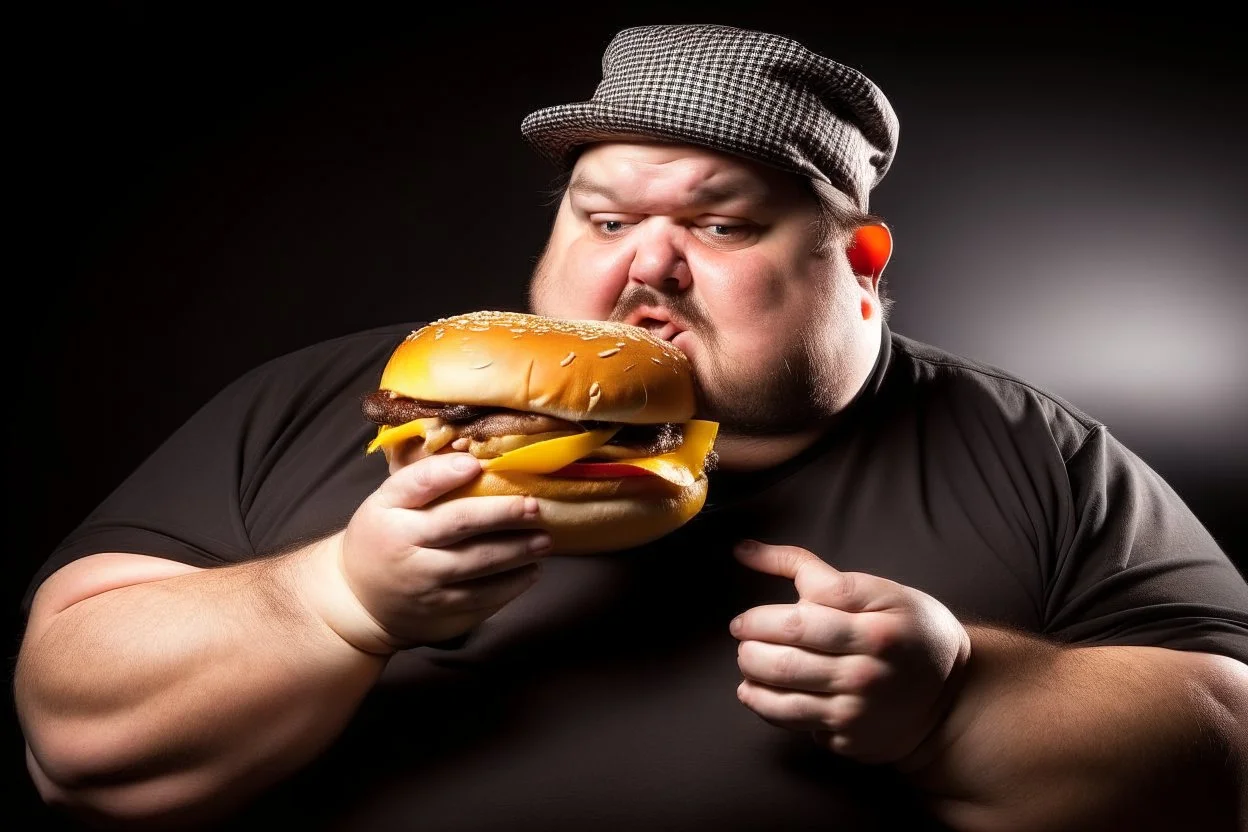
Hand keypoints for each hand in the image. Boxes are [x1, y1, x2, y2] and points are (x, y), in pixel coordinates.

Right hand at [312, 452, 549, 653]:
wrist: (358, 601)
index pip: (418, 487)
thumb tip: (473, 459)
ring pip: (478, 565)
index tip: (477, 464)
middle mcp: (406, 550)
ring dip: (517, 553)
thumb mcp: (384, 503)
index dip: (446, 473)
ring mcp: (425, 585)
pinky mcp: (440, 613)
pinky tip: (530, 571)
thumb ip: (421, 480)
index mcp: (389, 515)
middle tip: (534, 508)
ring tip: (543, 542)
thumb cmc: (382, 538)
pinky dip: (511, 585)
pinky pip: (482, 598)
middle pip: (460, 525)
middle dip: (503, 514)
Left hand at [731, 540, 970, 764]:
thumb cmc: (910, 630)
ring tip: (749, 668)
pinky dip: (770, 708)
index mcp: (872, 632)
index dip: (757, 622)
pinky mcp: (850, 740)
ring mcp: (857, 713)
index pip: (797, 625)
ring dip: (751, 683)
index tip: (742, 622)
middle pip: (784, 666)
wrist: (956, 696)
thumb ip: (808, 568)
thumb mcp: (876, 588)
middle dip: (748, 653)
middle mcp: (864, 676)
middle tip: (743, 644)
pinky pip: (796, 725)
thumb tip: (744, 550)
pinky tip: (764, 693)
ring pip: (782, 702)